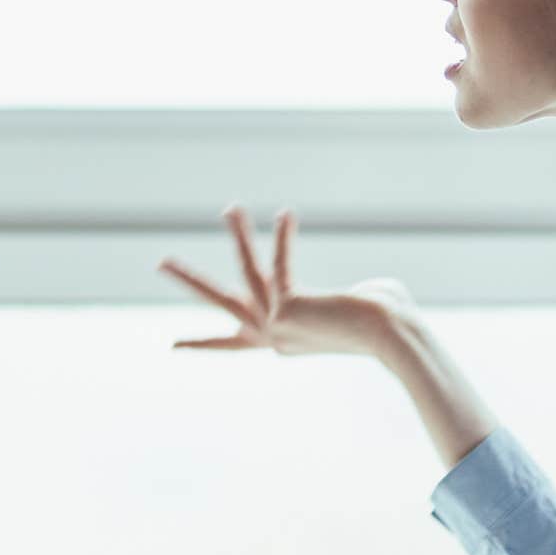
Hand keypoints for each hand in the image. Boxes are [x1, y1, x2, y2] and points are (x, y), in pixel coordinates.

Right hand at [158, 205, 424, 359]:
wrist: (395, 335)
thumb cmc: (387, 321)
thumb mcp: (354, 306)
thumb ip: (341, 297)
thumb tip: (354, 294)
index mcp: (282, 341)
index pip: (233, 344)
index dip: (202, 343)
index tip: (171, 346)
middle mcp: (273, 336)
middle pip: (221, 303)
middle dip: (189, 280)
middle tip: (160, 261)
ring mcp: (277, 324)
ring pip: (248, 271)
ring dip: (239, 235)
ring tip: (230, 208)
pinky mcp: (287, 306)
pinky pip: (282, 262)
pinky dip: (286, 237)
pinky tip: (287, 214)